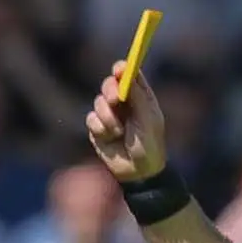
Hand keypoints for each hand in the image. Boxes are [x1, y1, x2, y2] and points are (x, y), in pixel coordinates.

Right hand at [86, 60, 167, 182]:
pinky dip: (99, 127)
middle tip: (116, 99)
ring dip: (107, 115)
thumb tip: (127, 72)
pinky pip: (91, 119)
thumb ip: (138, 95)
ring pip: (98, 102)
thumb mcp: (148, 119)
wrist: (138, 173)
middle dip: (110, 90)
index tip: (120, 69)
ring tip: (118, 131)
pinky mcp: (97, 129)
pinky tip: (109, 137)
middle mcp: (124, 104)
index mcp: (140, 98)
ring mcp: (109, 116)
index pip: (129, 75)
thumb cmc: (149, 145)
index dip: (123, 69)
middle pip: (110, 84)